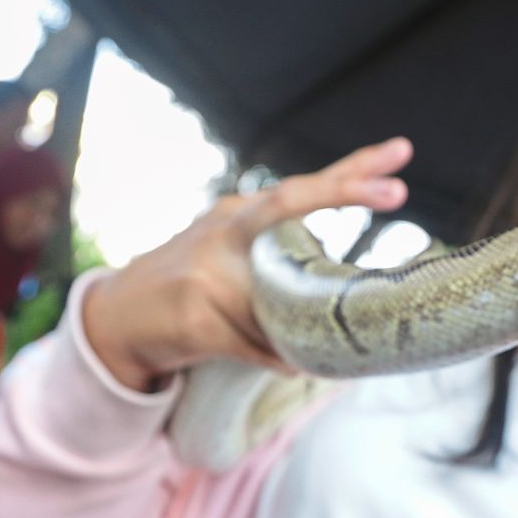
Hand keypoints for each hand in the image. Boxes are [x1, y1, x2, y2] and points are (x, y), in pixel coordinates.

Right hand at [84, 137, 412, 391]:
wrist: (118, 318)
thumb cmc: (192, 287)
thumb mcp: (236, 260)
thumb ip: (289, 268)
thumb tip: (362, 306)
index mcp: (241, 214)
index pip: (302, 187)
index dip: (353, 172)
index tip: (400, 155)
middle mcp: (226, 229)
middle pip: (289, 202)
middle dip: (345, 192)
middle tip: (397, 192)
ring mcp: (207, 269)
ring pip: (282, 302)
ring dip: (298, 327)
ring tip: (302, 341)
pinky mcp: (195, 315)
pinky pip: (258, 346)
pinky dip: (276, 357)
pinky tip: (284, 362)